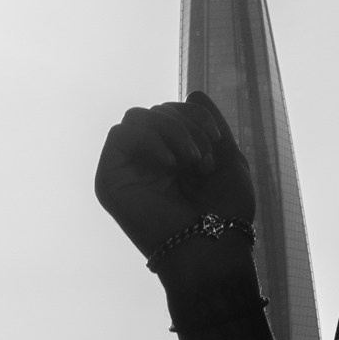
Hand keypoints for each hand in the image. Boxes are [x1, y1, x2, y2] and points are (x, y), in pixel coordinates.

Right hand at [94, 91, 254, 261]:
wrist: (213, 247)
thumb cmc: (227, 213)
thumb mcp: (228, 159)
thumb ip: (210, 124)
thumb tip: (194, 91)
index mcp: (175, 157)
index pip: (174, 114)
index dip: (196, 116)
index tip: (217, 140)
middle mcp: (149, 161)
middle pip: (157, 112)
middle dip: (187, 126)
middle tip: (203, 160)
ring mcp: (129, 169)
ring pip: (139, 117)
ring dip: (172, 131)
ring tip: (192, 162)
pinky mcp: (110, 179)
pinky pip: (120, 133)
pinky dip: (148, 139)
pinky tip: (168, 163)